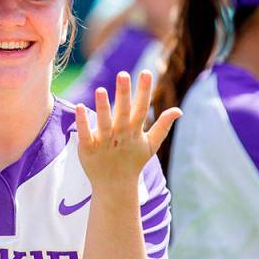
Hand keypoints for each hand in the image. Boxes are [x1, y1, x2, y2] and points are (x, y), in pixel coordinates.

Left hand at [75, 70, 180, 190]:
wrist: (115, 187)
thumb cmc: (132, 162)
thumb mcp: (150, 145)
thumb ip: (163, 126)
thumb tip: (179, 110)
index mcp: (134, 131)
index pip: (141, 108)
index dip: (144, 91)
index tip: (146, 72)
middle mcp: (120, 135)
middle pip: (123, 112)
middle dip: (123, 94)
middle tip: (123, 74)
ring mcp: (104, 142)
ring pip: (104, 123)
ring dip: (103, 107)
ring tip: (100, 89)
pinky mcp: (88, 149)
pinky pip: (85, 134)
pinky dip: (83, 122)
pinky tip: (79, 107)